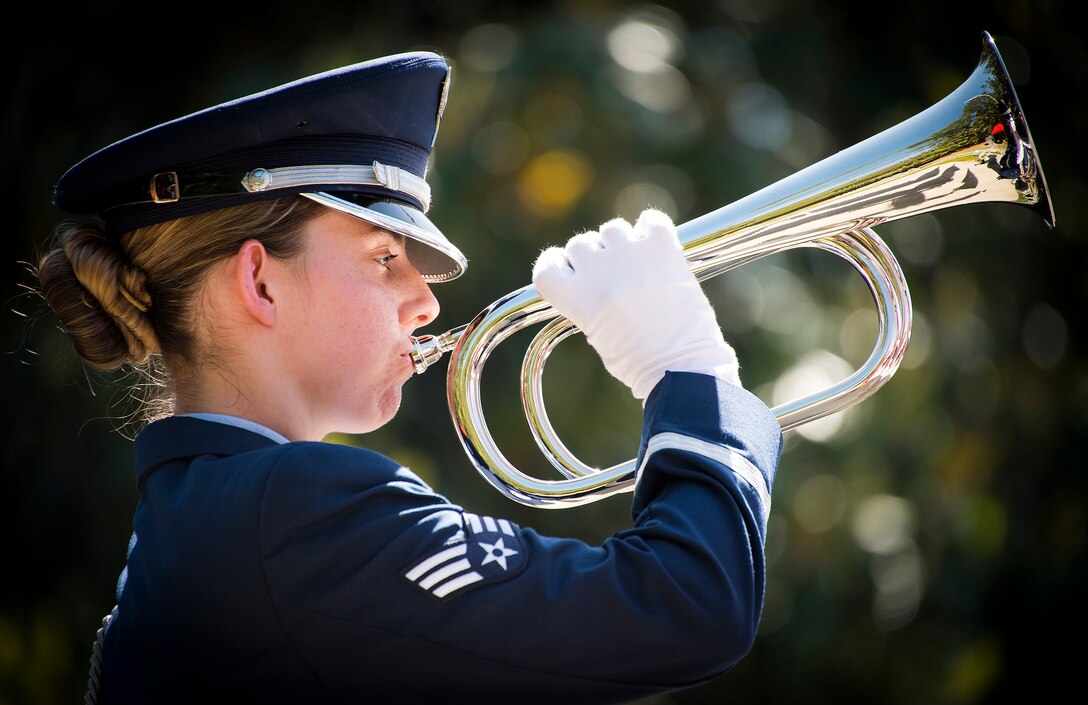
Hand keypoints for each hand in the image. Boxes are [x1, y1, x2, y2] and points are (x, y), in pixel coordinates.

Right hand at [532, 209, 739, 399]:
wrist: (683, 366)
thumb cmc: (639, 363)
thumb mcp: (596, 335)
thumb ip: (586, 302)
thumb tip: (590, 277)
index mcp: (576, 297)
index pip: (547, 266)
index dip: (556, 266)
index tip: (568, 270)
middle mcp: (598, 270)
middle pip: (580, 245)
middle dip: (593, 259)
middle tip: (612, 277)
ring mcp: (630, 255)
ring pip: (612, 229)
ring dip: (621, 243)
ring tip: (638, 265)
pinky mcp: (662, 247)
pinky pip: (651, 220)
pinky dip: (652, 229)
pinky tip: (656, 247)